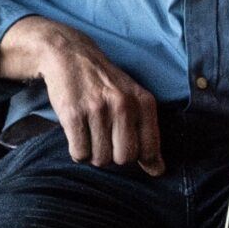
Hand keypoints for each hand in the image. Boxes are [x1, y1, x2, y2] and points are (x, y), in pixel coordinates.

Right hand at [0, 16, 164, 174]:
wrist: (70, 55)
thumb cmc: (104, 83)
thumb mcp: (132, 99)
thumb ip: (147, 133)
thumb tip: (158, 171)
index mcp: (143, 101)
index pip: (150, 149)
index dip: (141, 160)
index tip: (131, 155)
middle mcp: (123, 105)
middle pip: (124, 158)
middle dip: (114, 156)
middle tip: (105, 139)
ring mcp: (98, 109)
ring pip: (100, 159)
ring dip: (94, 154)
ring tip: (90, 133)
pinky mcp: (73, 115)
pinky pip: (79, 153)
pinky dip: (78, 151)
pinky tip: (78, 134)